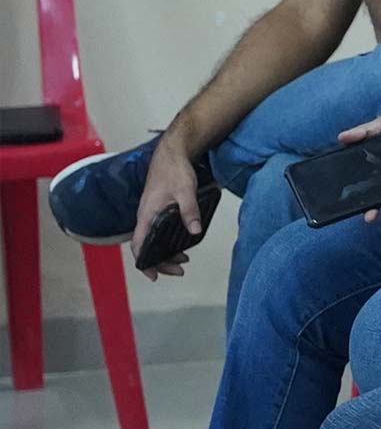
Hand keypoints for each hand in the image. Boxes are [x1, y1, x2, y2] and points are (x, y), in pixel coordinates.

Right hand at [129, 132, 203, 279]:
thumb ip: (189, 211)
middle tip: (180, 269)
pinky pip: (159, 231)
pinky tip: (182, 241)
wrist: (172, 153)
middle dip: (161, 261)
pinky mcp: (158, 208)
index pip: (138, 245)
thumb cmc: (174, 171)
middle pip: (147, 247)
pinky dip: (168, 240)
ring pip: (154, 239)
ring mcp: (152, 213)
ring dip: (166, 251)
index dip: (144, 262)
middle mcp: (146, 217)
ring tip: (184, 259)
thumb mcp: (185, 191)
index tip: (154, 275)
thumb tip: (194, 233)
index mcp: (146, 215)